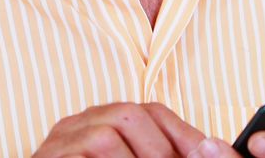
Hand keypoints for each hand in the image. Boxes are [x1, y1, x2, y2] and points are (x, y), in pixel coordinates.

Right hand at [33, 102, 214, 156]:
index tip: (207, 152)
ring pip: (104, 137)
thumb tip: (207, 150)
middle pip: (128, 115)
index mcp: (103, 122)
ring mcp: (57, 143)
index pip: (150, 111)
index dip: (182, 131)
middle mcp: (78, 124)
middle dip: (159, 148)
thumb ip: (157, 153)